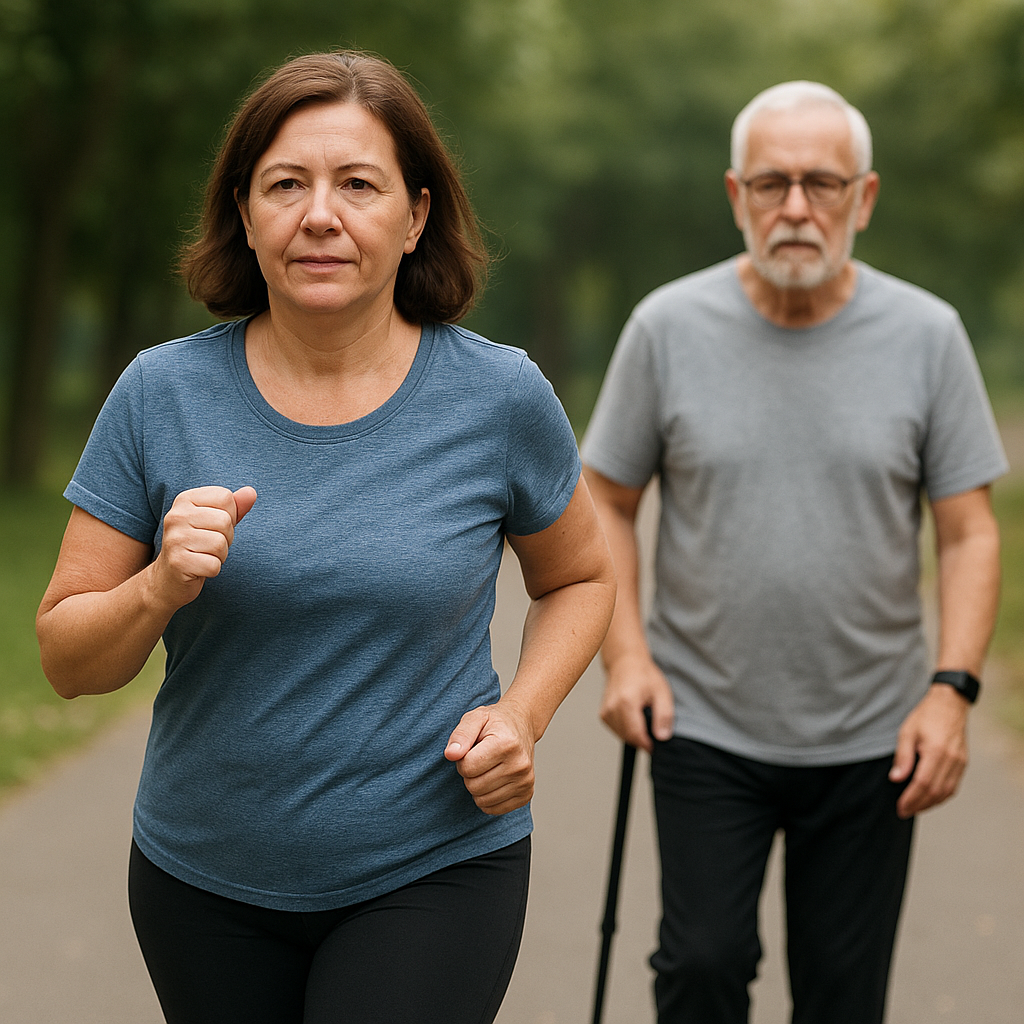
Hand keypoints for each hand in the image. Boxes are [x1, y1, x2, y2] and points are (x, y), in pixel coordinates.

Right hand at [151, 486, 256, 610]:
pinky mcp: (177, 562)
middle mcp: (175, 516)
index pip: (225, 497)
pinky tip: (199, 568)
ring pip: (220, 544)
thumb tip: (251, 492)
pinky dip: (213, 570)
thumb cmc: (198, 544)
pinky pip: (214, 565)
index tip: (213, 526)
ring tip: (204, 555)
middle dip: (226, 537)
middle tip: (209, 545)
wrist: (170, 576)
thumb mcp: (215, 521)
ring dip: (220, 555)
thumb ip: (235, 506)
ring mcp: (174, 539)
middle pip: (224, 521)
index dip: (229, 515)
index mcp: (185, 499)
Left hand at [444, 699, 535, 814]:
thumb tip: (451, 754)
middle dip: (470, 774)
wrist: (522, 725)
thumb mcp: (475, 718)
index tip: (471, 749)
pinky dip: (488, 798)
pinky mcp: (526, 795)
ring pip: (482, 801)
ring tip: (488, 768)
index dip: (462, 759)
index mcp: (507, 743)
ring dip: (478, 786)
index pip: (467, 767)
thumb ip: (460, 735)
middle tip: (479, 759)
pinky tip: (494, 780)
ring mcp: (525, 782)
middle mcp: (520, 764)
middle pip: (474, 786)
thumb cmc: (495, 723)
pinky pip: (493, 809)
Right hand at [599, 652, 674, 752]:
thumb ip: (664, 717)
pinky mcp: (603, 714)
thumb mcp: (662, 693)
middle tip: (653, 726)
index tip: (655, 745)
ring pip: (622, 736)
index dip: (647, 744)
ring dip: (634, 734)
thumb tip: (662, 737)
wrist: (625, 662)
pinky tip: (633, 716)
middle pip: (628, 737)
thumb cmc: (643, 674)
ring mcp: (605, 711)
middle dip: (642, 739)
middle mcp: (612, 708)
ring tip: (642, 716)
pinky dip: (627, 729)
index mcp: (626, 702)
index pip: (635, 734)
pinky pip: (617, 730)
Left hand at [889, 683, 969, 817]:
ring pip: (947, 792)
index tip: (900, 807)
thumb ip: (902, 757)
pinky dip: (941, 796)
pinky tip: (930, 798)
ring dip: (931, 803)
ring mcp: (960, 762)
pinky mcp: (963, 763)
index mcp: (936, 751)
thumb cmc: (926, 716)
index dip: (911, 798)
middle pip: (935, 791)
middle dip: (919, 805)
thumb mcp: (907, 732)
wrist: (949, 704)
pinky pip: (953, 786)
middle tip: (904, 812)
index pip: (923, 783)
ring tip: (915, 808)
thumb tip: (896, 779)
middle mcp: (951, 760)